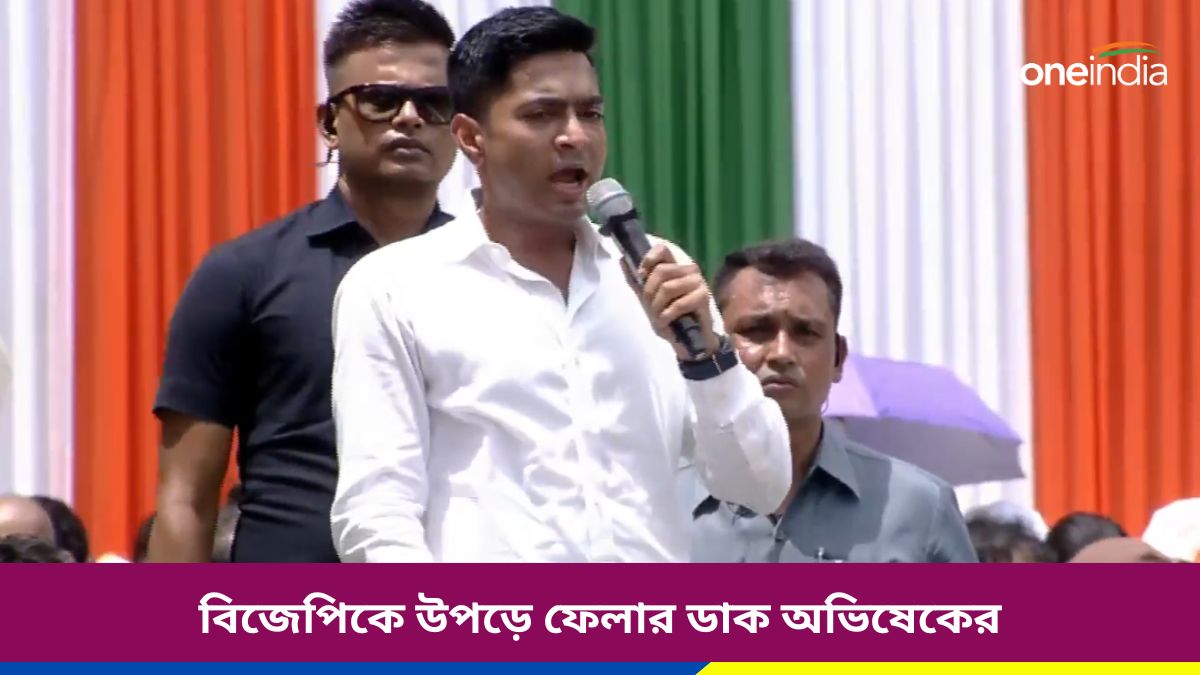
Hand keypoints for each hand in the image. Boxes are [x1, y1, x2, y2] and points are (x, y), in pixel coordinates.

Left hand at [621, 244, 721, 359]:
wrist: (687, 340)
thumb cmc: (669, 317)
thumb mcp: (648, 298)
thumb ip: (636, 280)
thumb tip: (622, 260)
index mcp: (676, 266)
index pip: (662, 250)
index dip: (649, 260)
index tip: (641, 276)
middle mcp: (689, 270)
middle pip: (661, 271)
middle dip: (649, 293)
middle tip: (652, 307)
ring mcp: (698, 282)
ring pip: (668, 287)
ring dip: (658, 307)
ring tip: (659, 317)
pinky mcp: (703, 297)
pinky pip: (678, 304)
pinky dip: (666, 316)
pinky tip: (666, 322)